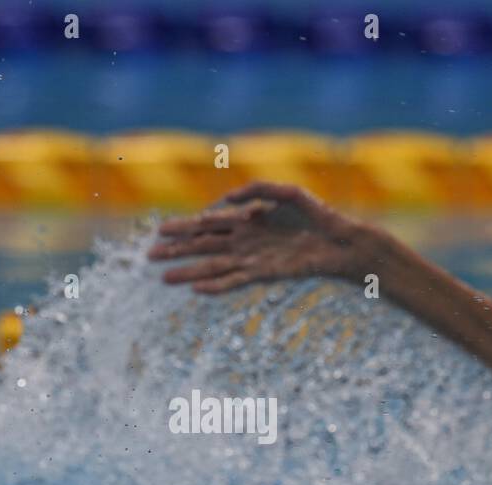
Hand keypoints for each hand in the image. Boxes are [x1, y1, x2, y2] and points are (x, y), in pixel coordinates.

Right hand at [148, 182, 376, 293]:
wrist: (341, 240)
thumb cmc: (316, 214)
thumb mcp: (286, 192)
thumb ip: (256, 190)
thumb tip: (227, 199)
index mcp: (247, 219)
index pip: (208, 223)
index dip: (184, 226)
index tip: (160, 229)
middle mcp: (245, 240)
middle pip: (204, 245)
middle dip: (177, 249)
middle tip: (150, 254)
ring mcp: (253, 258)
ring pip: (213, 265)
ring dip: (189, 271)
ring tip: (165, 278)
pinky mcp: (266, 274)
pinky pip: (235, 281)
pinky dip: (216, 285)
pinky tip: (196, 289)